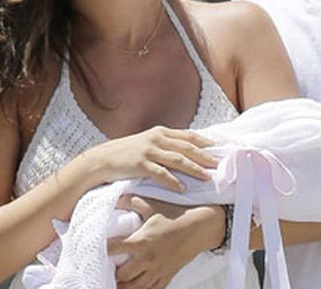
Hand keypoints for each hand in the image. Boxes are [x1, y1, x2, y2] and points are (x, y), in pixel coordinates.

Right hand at [84, 126, 217, 191]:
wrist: (102, 159)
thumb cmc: (126, 152)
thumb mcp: (147, 142)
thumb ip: (164, 143)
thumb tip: (185, 149)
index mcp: (160, 132)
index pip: (187, 135)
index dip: (203, 142)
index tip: (217, 147)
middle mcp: (156, 139)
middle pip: (186, 147)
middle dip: (204, 156)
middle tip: (218, 163)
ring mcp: (148, 151)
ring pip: (177, 160)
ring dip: (194, 169)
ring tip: (206, 177)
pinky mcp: (141, 165)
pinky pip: (161, 174)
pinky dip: (173, 181)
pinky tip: (182, 188)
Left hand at [109, 196, 225, 288]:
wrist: (201, 227)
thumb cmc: (175, 214)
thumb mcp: (152, 204)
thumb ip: (131, 201)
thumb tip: (116, 197)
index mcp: (142, 241)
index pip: (114, 249)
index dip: (101, 250)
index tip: (94, 248)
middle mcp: (148, 259)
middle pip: (122, 275)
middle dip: (112, 273)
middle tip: (104, 268)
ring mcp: (158, 270)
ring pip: (135, 288)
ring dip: (123, 286)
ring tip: (115, 281)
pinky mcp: (167, 276)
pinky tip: (133, 288)